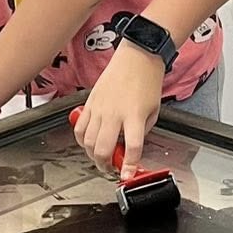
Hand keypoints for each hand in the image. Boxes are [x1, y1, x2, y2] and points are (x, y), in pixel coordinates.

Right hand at [74, 45, 164, 177]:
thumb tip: (130, 148)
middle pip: (102, 149)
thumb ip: (142, 131)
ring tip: (101, 157)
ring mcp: (99, 108)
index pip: (132, 147)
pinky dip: (81, 140)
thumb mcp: (154, 111)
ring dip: (93, 155)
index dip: (130, 166)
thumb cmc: (147, 81)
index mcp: (134, 115)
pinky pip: (79, 128)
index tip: (128, 176)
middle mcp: (114, 113)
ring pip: (87, 142)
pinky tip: (89, 142)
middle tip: (112, 168)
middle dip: (106, 165)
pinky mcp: (89, 103)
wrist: (137, 57)